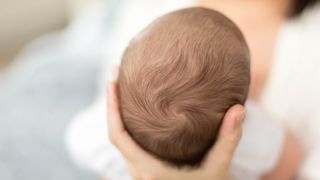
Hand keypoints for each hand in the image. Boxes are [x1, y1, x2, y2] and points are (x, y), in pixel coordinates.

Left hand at [107, 78, 244, 179]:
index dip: (111, 107)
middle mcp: (138, 170)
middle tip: (117, 71)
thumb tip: (239, 108)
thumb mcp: (219, 166)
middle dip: (112, 102)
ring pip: (120, 137)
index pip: (118, 135)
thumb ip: (228, 139)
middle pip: (115, 132)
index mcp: (149, 169)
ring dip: (117, 110)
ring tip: (124, 83)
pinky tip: (136, 105)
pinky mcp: (143, 167)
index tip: (112, 79)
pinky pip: (127, 141)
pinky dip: (126, 121)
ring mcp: (138, 170)